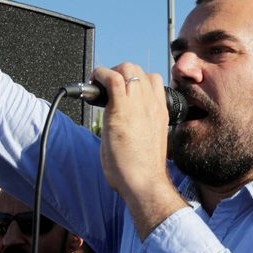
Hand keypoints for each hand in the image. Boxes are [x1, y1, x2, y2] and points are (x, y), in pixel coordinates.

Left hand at [94, 63, 184, 239]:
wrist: (145, 183)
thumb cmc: (143, 170)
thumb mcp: (148, 141)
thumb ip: (139, 126)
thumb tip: (122, 124)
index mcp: (159, 112)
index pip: (153, 80)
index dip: (134, 79)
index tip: (120, 90)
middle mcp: (151, 105)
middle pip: (139, 70)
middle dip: (119, 72)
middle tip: (106, 88)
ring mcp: (139, 106)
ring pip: (128, 69)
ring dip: (110, 73)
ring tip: (99, 87)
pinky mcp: (121, 111)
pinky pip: (112, 79)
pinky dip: (100, 75)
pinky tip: (93, 85)